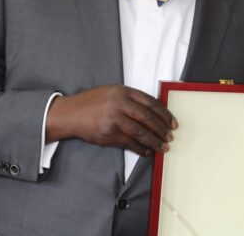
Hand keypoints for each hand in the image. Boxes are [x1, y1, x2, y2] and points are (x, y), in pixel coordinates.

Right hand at [46, 85, 177, 156]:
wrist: (70, 114)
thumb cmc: (93, 102)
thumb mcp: (113, 92)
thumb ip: (132, 99)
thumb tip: (155, 112)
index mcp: (123, 92)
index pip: (151, 103)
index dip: (165, 114)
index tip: (173, 123)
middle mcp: (119, 104)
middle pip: (148, 118)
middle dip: (162, 129)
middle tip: (170, 137)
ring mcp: (114, 120)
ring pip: (140, 133)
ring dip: (154, 141)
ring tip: (163, 147)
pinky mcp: (108, 134)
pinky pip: (129, 143)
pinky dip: (140, 149)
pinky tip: (147, 152)